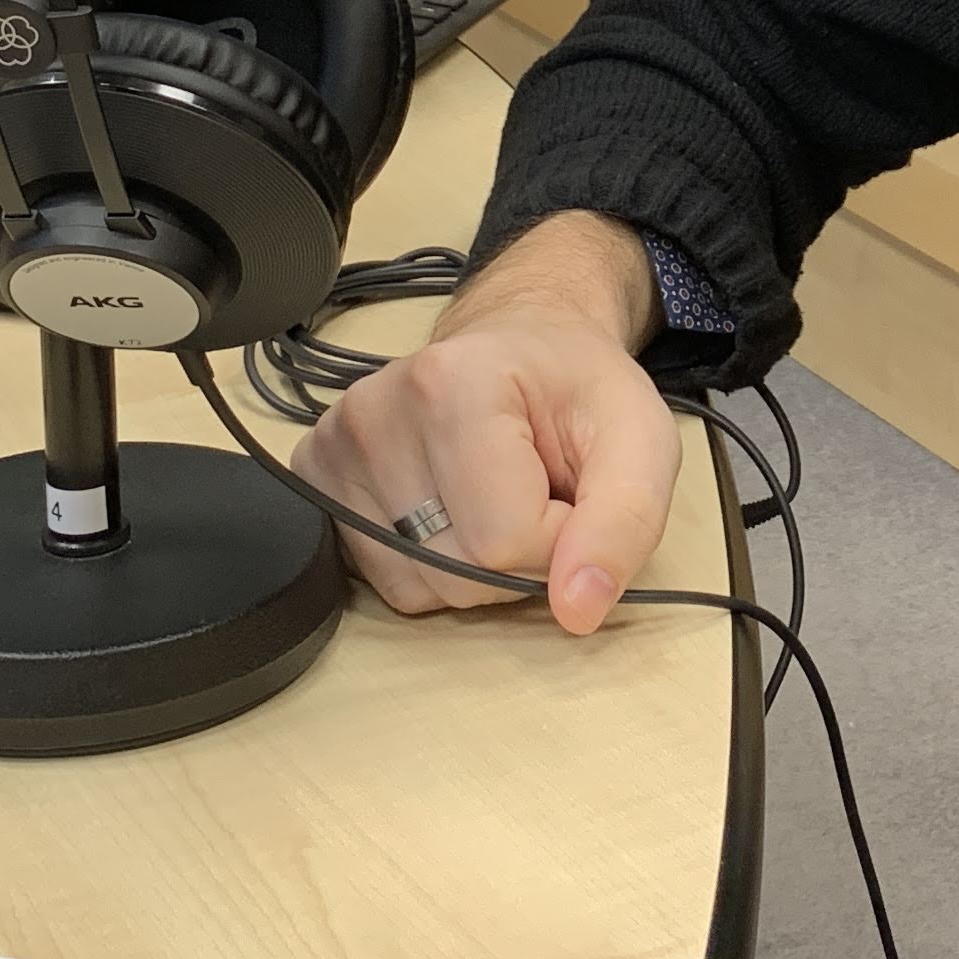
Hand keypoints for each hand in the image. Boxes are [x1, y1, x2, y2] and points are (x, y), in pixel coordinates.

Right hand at [302, 212, 679, 633]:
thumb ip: (623, 523)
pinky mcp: (317, 477)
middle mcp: (374, 412)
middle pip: (457, 570)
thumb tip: (577, 610)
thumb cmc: (578, 391)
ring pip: (420, 585)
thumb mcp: (640, 442)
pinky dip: (431, 565)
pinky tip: (451, 508)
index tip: (568, 492)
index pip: (506, 540)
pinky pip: (386, 581)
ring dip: (474, 565)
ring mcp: (334, 447)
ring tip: (493, 495)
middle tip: (534, 491)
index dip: (559, 538)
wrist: (524, 348)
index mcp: (453, 383)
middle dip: (517, 556)